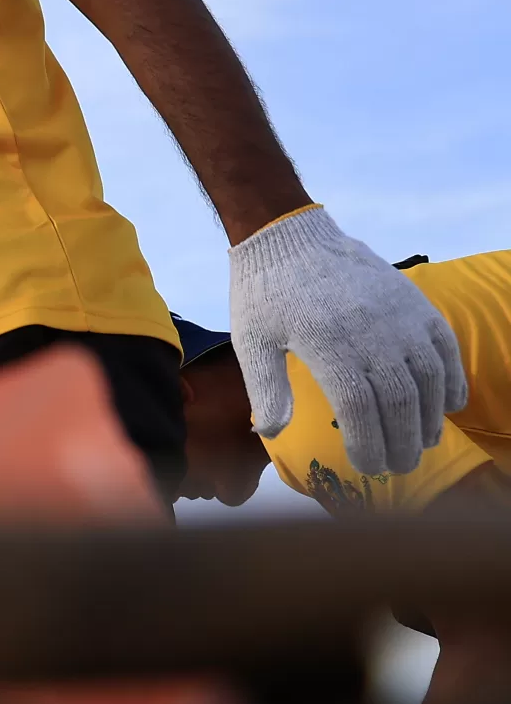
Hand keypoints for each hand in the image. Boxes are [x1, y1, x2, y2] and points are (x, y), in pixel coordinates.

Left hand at [227, 206, 466, 475]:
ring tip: (423, 443)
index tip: (367, 467)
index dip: (368, 443)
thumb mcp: (250, 341)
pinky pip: (445, 347)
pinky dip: (452, 379)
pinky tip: (449, 406)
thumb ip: (264, 388)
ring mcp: (399, 316)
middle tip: (399, 467)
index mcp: (327, 344)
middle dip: (402, 441)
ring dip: (430, 417)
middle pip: (399, 400)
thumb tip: (270, 433)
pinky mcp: (415, 303)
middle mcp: (370, 331)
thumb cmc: (265, 294)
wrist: (290, 236)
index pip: (358, 408)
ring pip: (429, 378)